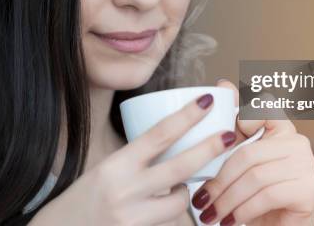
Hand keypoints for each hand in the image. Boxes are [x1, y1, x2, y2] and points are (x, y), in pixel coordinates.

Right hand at [30, 93, 238, 225]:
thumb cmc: (83, 198)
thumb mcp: (106, 170)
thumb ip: (136, 159)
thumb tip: (172, 143)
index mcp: (115, 165)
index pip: (157, 135)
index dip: (186, 117)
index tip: (206, 101)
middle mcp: (124, 190)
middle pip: (179, 167)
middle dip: (209, 149)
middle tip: (230, 135)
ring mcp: (133, 217)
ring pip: (180, 200)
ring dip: (184, 192)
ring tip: (173, 190)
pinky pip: (170, 222)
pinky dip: (172, 215)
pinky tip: (159, 211)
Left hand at [190, 79, 313, 225]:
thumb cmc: (253, 196)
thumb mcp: (237, 163)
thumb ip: (231, 130)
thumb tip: (223, 83)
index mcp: (281, 129)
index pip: (263, 107)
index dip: (242, 118)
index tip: (222, 139)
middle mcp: (298, 142)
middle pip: (249, 153)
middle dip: (220, 180)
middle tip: (202, 200)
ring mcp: (308, 164)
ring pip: (256, 176)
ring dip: (228, 200)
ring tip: (212, 215)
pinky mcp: (310, 188)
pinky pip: (269, 195)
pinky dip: (245, 211)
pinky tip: (233, 220)